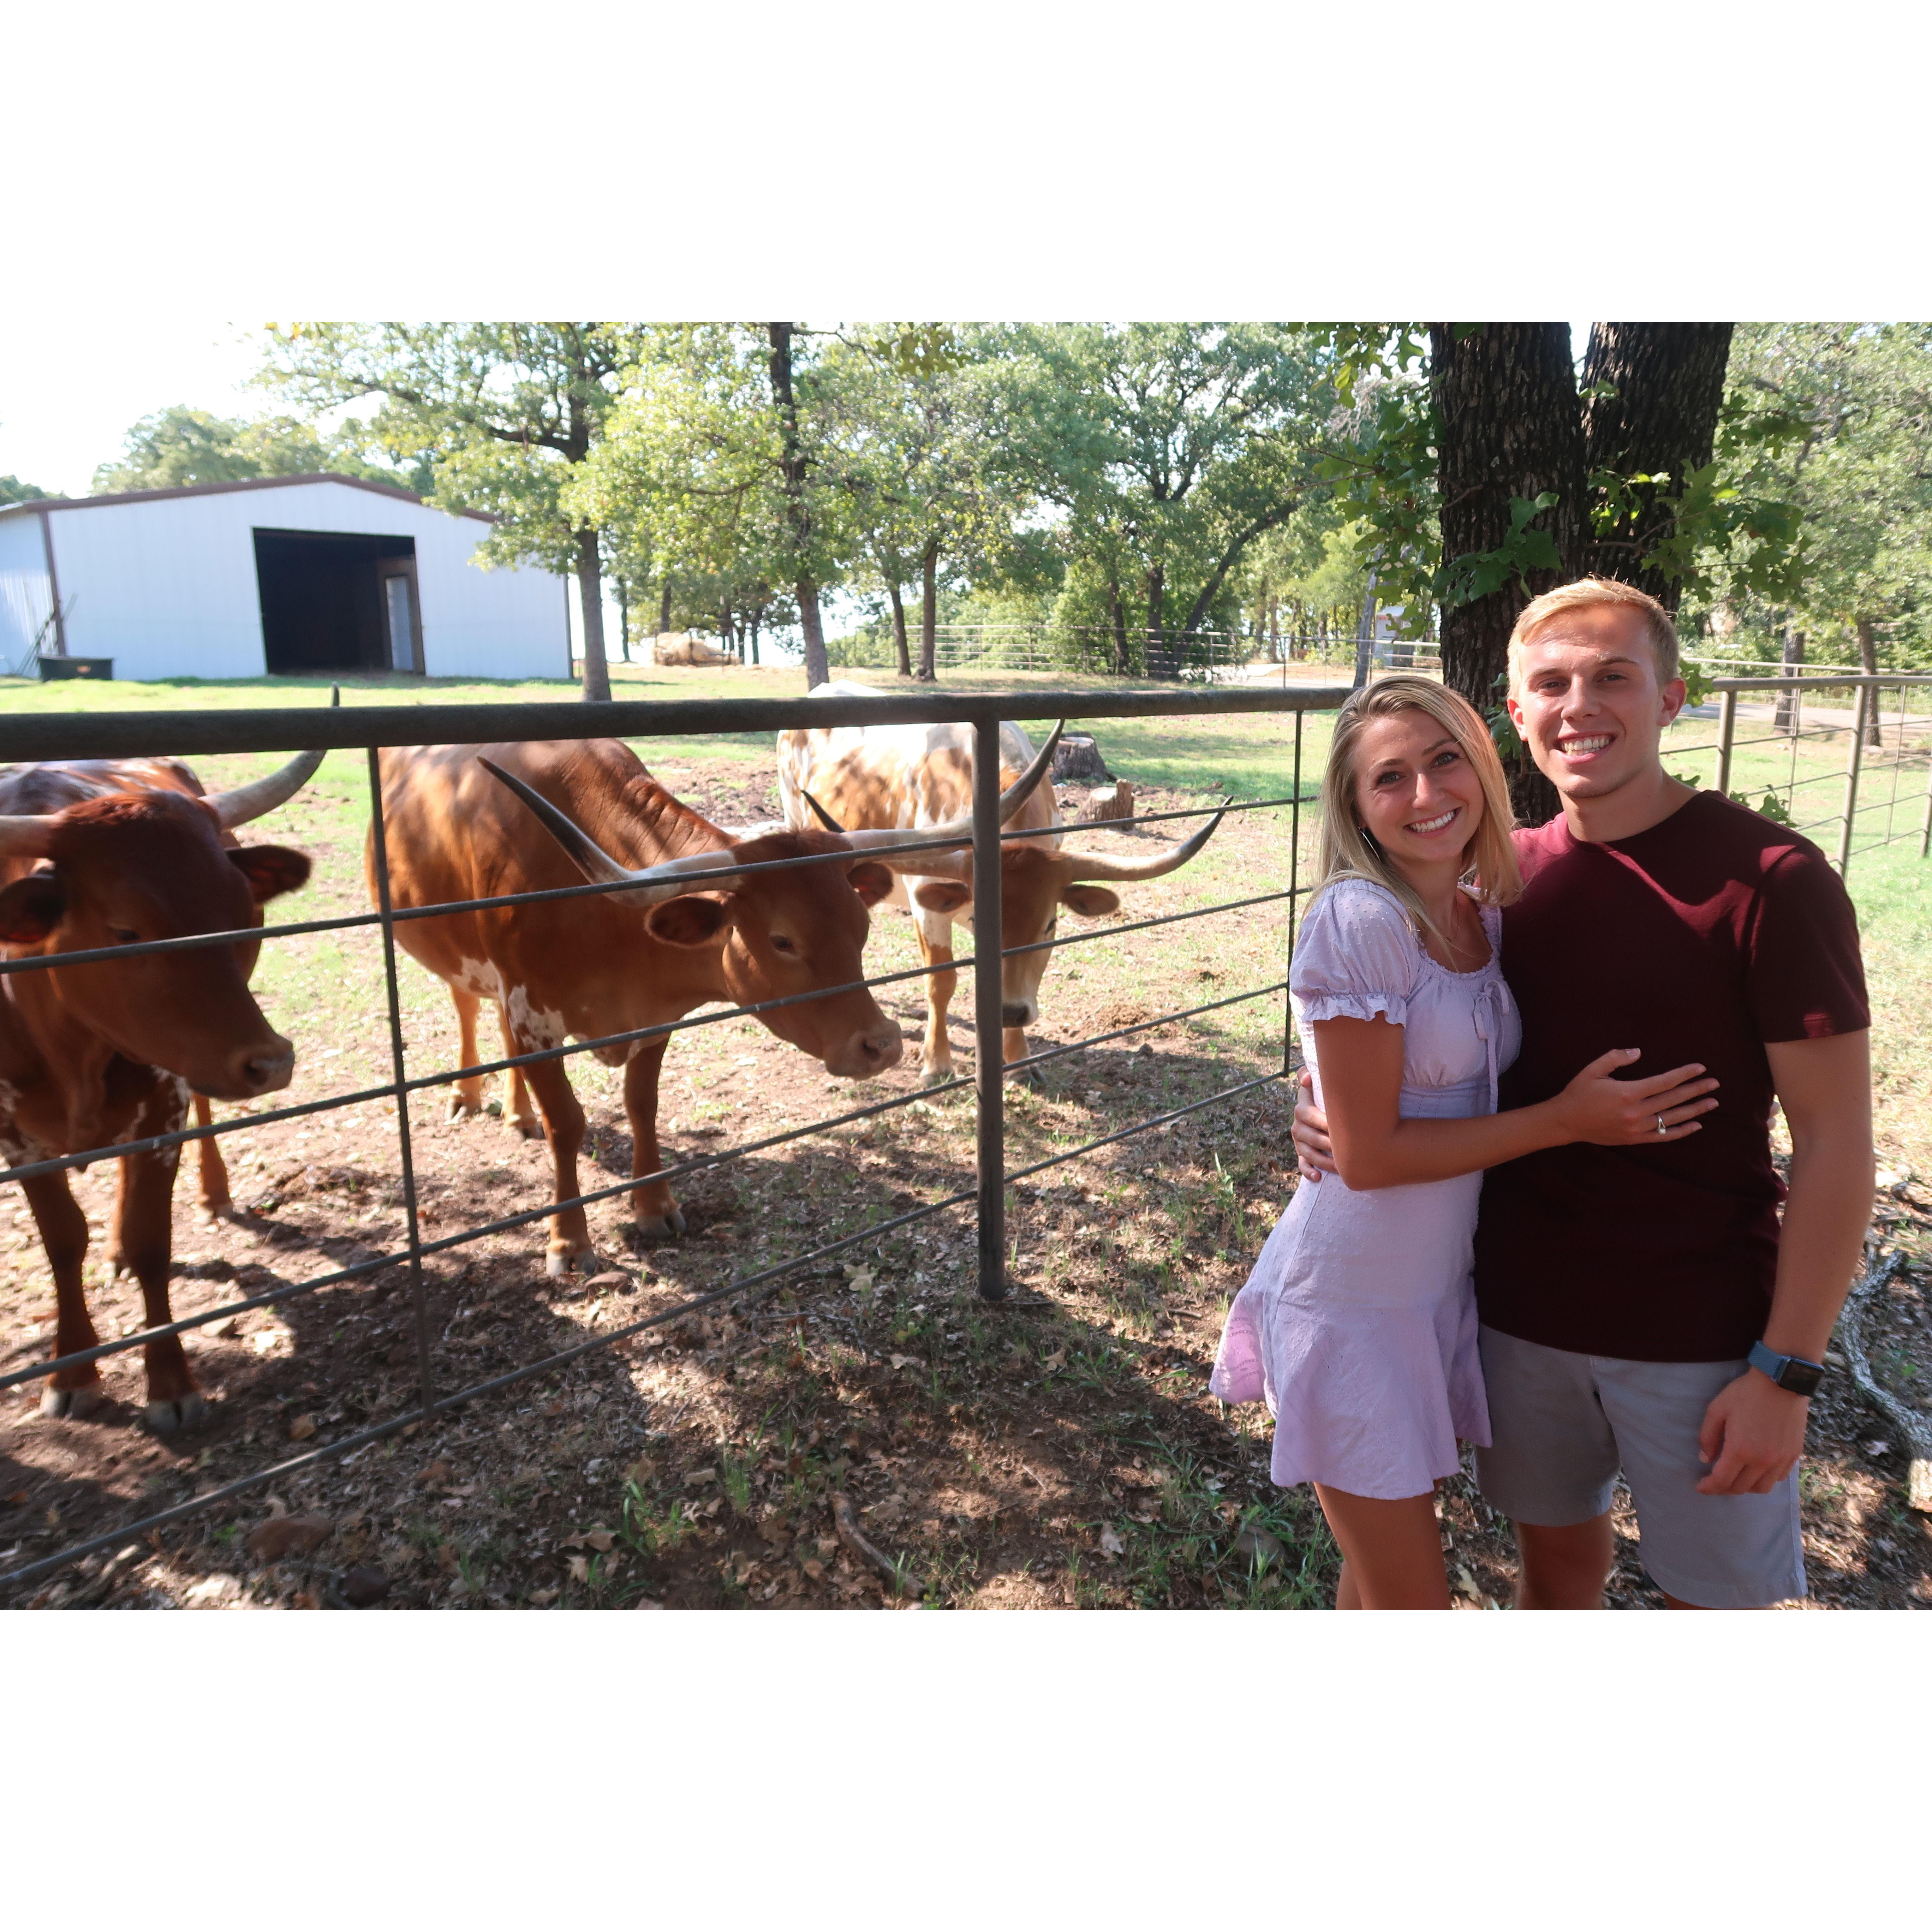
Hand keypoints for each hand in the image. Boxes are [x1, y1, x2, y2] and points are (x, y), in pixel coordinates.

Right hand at [1292, 1068, 1336, 1181]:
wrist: (1323, 1108)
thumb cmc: (1326, 1095)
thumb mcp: (1316, 1082)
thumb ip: (1308, 1075)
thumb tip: (1306, 1078)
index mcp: (1302, 1108)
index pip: (1305, 1113)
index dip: (1320, 1120)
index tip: (1335, 1125)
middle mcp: (1298, 1125)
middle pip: (1309, 1136)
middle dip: (1326, 1143)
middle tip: (1345, 1148)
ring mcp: (1299, 1141)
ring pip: (1308, 1152)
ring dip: (1323, 1160)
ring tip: (1339, 1166)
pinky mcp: (1302, 1153)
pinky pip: (1302, 1164)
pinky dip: (1309, 1171)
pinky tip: (1318, 1177)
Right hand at [1550, 1049, 1718, 1146]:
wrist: (1566, 1121)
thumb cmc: (1579, 1092)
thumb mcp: (1592, 1069)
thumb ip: (1616, 1057)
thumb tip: (1639, 1052)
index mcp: (1628, 1092)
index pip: (1664, 1082)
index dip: (1684, 1074)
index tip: (1700, 1068)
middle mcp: (1636, 1112)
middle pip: (1673, 1099)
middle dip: (1696, 1090)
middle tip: (1715, 1084)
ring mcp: (1637, 1128)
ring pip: (1673, 1118)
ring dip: (1695, 1110)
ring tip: (1712, 1103)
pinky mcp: (1635, 1139)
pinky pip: (1664, 1136)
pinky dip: (1681, 1131)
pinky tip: (1696, 1125)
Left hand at [1697, 1368, 1808, 1494]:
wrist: (1782, 1382)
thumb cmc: (1746, 1393)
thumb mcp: (1717, 1409)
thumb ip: (1708, 1436)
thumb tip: (1705, 1459)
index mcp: (1740, 1450)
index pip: (1722, 1480)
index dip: (1709, 1487)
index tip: (1701, 1487)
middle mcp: (1762, 1460)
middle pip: (1741, 1488)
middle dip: (1724, 1488)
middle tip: (1715, 1482)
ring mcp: (1781, 1460)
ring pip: (1762, 1488)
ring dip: (1746, 1487)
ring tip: (1735, 1478)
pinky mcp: (1794, 1455)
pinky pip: (1778, 1478)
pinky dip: (1765, 1479)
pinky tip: (1756, 1470)